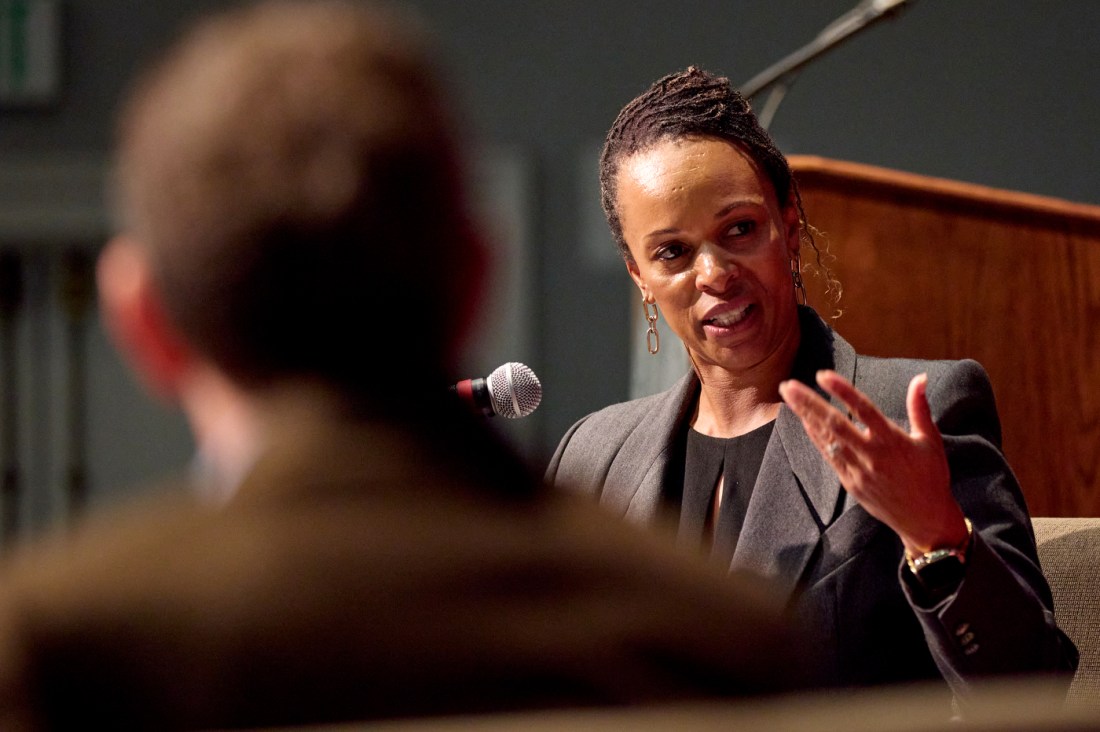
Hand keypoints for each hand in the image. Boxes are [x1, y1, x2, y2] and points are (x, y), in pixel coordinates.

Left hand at [778, 370, 967, 554]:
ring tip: (788, 397)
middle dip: (809, 403)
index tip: (822, 374)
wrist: (925, 519)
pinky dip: (816, 437)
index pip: (864, 409)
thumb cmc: (931, 476)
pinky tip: (804, 421)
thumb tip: (919, 377)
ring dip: (805, 417)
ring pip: (827, 440)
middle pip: (835, 424)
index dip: (842, 391)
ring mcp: (858, 471)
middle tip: (788, 385)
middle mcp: (872, 455)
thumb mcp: (930, 441)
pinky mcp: (850, 483)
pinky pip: (829, 456)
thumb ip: (920, 408)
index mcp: (893, 441)